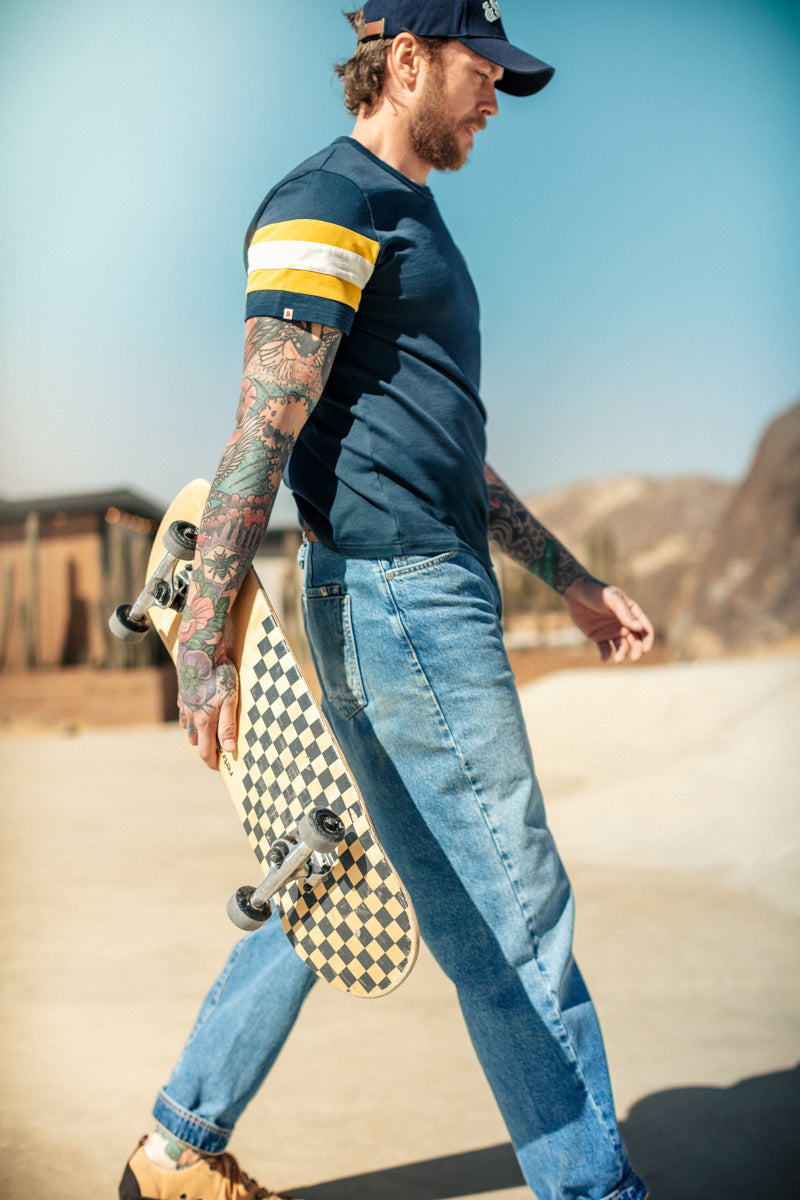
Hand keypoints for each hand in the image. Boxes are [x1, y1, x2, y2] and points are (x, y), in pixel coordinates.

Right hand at [176, 639, 239, 769]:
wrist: (199, 650)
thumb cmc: (219, 674)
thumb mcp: (230, 700)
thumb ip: (228, 726)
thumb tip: (228, 749)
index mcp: (203, 721)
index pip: (205, 752)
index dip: (212, 763)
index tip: (220, 768)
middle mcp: (190, 716)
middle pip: (195, 741)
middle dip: (205, 747)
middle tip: (219, 746)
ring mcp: (184, 705)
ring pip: (187, 727)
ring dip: (197, 731)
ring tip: (211, 727)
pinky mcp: (182, 693)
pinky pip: (184, 711)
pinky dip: (191, 716)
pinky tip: (200, 708)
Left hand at [562, 577, 654, 662]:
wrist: (575, 593)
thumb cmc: (597, 593)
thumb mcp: (613, 600)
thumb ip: (625, 614)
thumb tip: (639, 628)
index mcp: (632, 613)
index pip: (645, 628)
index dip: (648, 639)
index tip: (646, 649)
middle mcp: (624, 624)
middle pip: (636, 641)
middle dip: (638, 650)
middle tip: (635, 657)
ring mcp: (612, 631)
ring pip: (622, 647)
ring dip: (622, 654)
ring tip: (618, 659)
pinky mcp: (599, 637)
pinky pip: (605, 649)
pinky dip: (606, 655)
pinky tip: (605, 657)